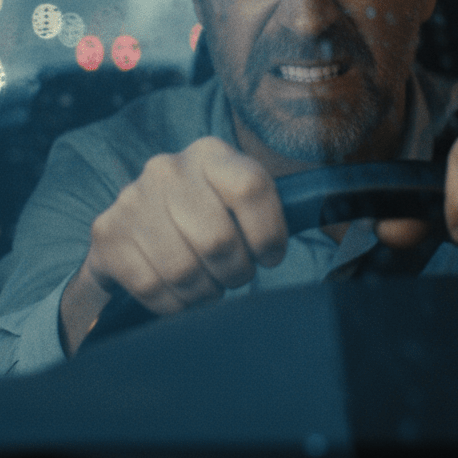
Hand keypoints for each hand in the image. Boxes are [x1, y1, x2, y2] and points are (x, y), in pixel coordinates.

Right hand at [61, 136, 288, 353]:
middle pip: (218, 239)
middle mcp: (167, 168)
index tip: (271, 256)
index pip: (251, 188)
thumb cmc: (203, 221)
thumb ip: (274, 207)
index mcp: (210, 154)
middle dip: (236, 272)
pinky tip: (179, 293)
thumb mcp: (237, 202)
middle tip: (235, 276)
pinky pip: (153, 286)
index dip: (268, 233)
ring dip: (205, 293)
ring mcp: (132, 200)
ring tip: (208, 287)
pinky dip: (174, 303)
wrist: (130, 235)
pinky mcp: (108, 235)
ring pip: (185, 269)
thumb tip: (348, 208)